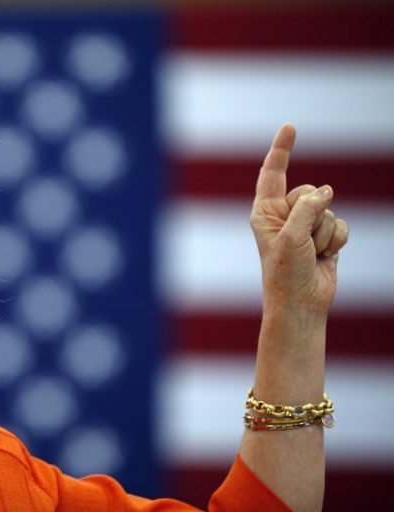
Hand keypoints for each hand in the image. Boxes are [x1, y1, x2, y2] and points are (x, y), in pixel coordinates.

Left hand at [250, 124, 348, 313]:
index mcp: (265, 212)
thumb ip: (308, 207)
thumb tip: (327, 190)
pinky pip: (341, 224)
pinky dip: (337, 240)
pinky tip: (325, 257)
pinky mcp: (324, 237)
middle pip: (312, 191)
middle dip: (314, 214)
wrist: (301, 303)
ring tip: (311, 253)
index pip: (273, 173)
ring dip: (325, 233)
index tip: (290, 126)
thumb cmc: (285, 271)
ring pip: (329, 209)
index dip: (282, 150)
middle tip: (302, 241)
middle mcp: (283, 215)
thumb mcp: (292, 236)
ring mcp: (305, 225)